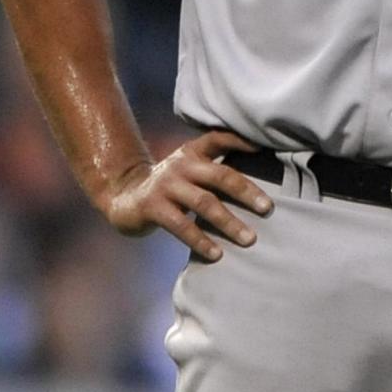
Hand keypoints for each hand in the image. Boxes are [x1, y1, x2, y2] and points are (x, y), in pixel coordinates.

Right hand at [101, 130, 273, 260]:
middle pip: (220, 175)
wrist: (123, 195)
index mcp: (192, 152)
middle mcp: (182, 164)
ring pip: (205, 203)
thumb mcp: (187, 168)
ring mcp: (167, 185)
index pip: (218, 138)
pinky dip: (201, 240)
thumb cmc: (169, 185)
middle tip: (267, 208)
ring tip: (249, 238)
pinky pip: (182, 226)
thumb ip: (212, 167)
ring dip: (229, 222)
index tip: (263, 146)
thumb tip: (254, 183)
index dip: (240, 140)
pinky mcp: (153, 207)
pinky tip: (217, 253)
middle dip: (246, 192)